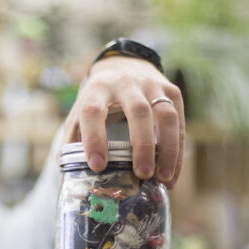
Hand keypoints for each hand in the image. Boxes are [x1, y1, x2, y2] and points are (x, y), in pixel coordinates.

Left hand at [63, 55, 184, 189]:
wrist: (124, 67)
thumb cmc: (98, 101)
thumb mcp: (79, 114)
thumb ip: (71, 143)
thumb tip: (69, 181)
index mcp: (97, 89)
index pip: (93, 111)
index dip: (94, 138)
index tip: (97, 166)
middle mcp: (126, 83)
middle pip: (138, 111)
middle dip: (141, 144)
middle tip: (142, 174)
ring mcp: (152, 86)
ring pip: (166, 116)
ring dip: (167, 150)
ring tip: (163, 179)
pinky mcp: (172, 92)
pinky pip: (179, 123)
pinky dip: (177, 152)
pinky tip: (171, 174)